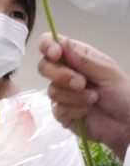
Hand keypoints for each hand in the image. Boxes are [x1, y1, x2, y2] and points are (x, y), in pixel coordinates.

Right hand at [38, 34, 129, 157]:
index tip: (56, 55)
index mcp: (77, 57)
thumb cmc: (121, 92)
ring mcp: (62, 94)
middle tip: (81, 83)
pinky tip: (86, 111)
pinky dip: (74, 110)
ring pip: (52, 91)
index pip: (51, 44)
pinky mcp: (62, 113)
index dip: (47, 46)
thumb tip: (62, 43)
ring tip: (93, 98)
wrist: (125, 122)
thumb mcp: (106, 71)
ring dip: (74, 96)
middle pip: (44, 67)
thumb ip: (83, 59)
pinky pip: (57, 109)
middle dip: (60, 75)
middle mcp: (66, 73)